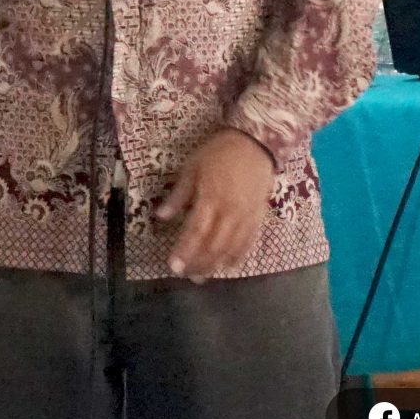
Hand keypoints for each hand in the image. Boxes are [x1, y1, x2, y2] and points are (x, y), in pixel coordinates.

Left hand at [156, 128, 275, 281]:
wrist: (255, 142)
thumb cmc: (218, 152)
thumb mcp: (192, 167)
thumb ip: (178, 195)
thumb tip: (161, 216)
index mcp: (211, 198)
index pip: (195, 231)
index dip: (184, 251)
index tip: (173, 266)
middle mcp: (230, 212)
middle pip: (213, 245)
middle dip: (198, 263)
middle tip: (186, 275)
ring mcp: (246, 216)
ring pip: (231, 248)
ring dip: (216, 264)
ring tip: (203, 275)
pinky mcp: (258, 216)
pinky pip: (249, 242)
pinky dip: (238, 256)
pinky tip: (228, 265)